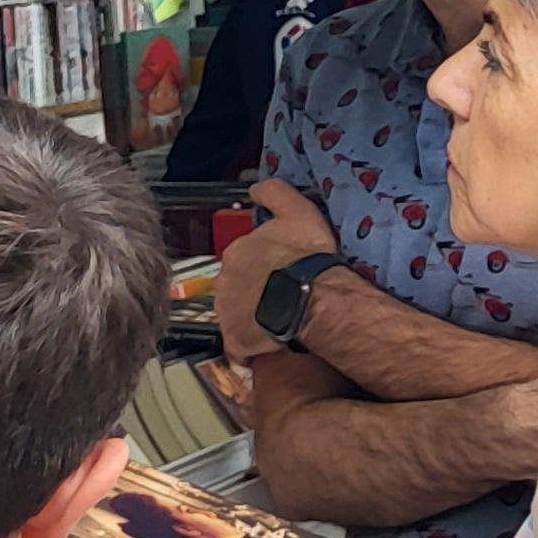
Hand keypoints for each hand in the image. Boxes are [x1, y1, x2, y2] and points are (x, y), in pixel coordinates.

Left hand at [217, 182, 339, 358]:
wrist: (313, 297)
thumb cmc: (307, 255)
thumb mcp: (296, 210)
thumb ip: (274, 193)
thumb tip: (254, 189)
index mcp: (236, 252)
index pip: (244, 259)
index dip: (263, 265)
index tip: (281, 271)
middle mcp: (224, 281)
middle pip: (238, 287)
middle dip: (254, 291)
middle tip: (282, 296)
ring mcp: (227, 312)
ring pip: (236, 314)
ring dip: (252, 317)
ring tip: (279, 321)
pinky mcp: (236, 339)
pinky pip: (238, 347)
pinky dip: (249, 348)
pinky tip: (267, 346)